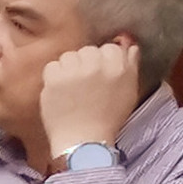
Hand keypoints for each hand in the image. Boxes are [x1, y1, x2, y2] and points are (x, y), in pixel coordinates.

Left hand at [41, 39, 142, 158]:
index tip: (101, 74)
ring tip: (73, 89)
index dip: (104, 59)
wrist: (83, 140)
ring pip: (69, 56)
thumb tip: (128, 43)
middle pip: (88, 50)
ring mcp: (75, 71)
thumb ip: (129, 64)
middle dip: (86, 63)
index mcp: (120, 68)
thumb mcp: (129, 91)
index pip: (110, 47)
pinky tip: (61, 91)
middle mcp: (98, 66)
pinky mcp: (55, 78)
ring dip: (70, 68)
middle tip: (86, 84)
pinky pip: (52, 65)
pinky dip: (54, 76)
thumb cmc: (108, 118)